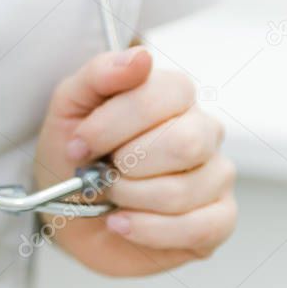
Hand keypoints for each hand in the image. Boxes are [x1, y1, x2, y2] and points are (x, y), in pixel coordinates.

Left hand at [34, 47, 236, 275]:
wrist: (68, 209)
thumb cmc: (74, 154)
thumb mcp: (69, 107)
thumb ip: (99, 75)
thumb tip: (140, 58)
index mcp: (171, 95)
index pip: (168, 94)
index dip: (115, 124)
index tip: (79, 144)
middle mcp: (202, 131)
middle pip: (184, 143)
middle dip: (126, 165)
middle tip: (99, 172)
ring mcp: (215, 175)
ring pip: (183, 190)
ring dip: (129, 198)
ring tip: (110, 197)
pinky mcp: (218, 219)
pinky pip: (197, 229)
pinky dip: (147, 230)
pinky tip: (122, 223)